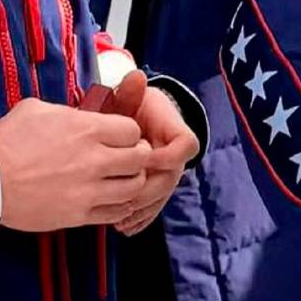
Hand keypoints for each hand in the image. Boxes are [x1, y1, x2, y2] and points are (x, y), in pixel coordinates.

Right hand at [0, 97, 150, 231]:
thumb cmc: (9, 140)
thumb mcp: (38, 108)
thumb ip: (68, 111)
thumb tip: (80, 115)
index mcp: (86, 128)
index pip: (132, 129)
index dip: (129, 132)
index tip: (122, 136)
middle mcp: (93, 159)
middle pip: (140, 158)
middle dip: (138, 155)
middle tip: (128, 156)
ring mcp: (88, 190)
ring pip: (133, 188)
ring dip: (132, 182)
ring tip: (121, 179)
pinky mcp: (78, 216)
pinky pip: (114, 214)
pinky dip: (119, 207)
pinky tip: (110, 199)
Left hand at [114, 85, 198, 236]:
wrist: (141, 121)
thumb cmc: (136, 107)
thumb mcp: (133, 97)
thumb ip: (132, 90)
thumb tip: (136, 75)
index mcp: (177, 133)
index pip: (185, 147)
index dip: (166, 155)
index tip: (143, 157)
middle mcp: (176, 159)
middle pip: (170, 180)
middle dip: (146, 190)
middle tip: (120, 194)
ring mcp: (168, 177)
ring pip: (160, 199)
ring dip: (140, 210)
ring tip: (115, 216)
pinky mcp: (157, 192)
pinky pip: (153, 209)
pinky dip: (138, 220)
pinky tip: (120, 225)